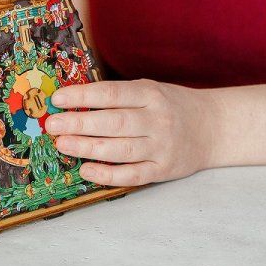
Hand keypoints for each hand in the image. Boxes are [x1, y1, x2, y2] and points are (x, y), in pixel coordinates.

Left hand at [46, 79, 217, 185]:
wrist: (212, 127)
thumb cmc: (170, 105)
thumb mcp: (148, 90)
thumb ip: (117, 96)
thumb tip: (73, 101)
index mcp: (150, 94)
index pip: (110, 94)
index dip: (82, 96)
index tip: (57, 99)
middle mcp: (157, 119)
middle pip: (113, 123)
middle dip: (79, 124)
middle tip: (52, 125)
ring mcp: (162, 146)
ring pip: (119, 150)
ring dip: (87, 148)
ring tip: (62, 144)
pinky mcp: (163, 170)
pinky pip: (132, 175)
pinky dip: (107, 174)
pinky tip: (85, 169)